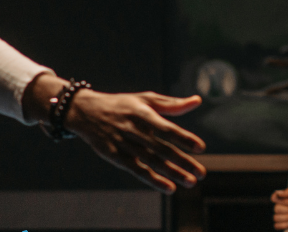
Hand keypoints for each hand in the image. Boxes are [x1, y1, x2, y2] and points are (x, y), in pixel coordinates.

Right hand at [65, 89, 207, 193]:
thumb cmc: (123, 105)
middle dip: (183, 162)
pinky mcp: (115, 156)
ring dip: (172, 173)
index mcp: (143, 114)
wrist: (85, 111)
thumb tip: (198, 101)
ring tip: (191, 182)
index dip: (183, 138)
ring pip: (151, 162)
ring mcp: (123, 144)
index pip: (166, 128)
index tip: (201, 147)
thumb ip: (172, 104)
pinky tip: (169, 187)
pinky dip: (153, 179)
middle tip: (201, 173)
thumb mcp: (145, 99)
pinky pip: (137, 170)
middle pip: (161, 149)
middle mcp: (133, 130)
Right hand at [271, 188, 287, 230]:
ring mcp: (281, 217)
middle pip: (276, 208)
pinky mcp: (283, 225)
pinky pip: (277, 226)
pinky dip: (285, 225)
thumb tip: (277, 192)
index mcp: (284, 199)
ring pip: (276, 217)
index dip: (282, 201)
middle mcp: (281, 207)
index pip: (274, 198)